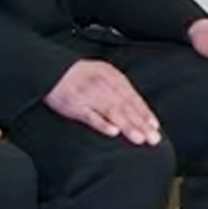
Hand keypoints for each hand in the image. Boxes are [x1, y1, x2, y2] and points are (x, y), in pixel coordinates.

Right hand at [45, 60, 161, 144]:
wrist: (53, 69)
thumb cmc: (81, 74)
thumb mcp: (105, 73)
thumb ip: (120, 89)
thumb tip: (138, 107)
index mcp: (114, 78)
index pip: (133, 98)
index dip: (145, 113)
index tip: (154, 126)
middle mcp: (104, 86)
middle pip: (126, 108)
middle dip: (141, 124)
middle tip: (152, 139)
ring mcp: (90, 96)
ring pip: (112, 113)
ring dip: (127, 126)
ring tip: (139, 138)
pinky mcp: (75, 106)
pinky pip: (90, 116)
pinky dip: (102, 124)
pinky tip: (113, 132)